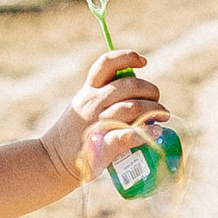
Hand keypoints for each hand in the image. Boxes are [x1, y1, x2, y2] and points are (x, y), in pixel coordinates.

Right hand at [41, 48, 166, 184]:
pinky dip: (146, 132)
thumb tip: (138, 93)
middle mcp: (93, 103)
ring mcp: (98, 123)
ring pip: (133, 107)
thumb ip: (104, 96)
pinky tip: (156, 133)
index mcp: (88, 91)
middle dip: (150, 90)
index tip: (143, 61)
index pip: (107, 64)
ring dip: (154, 110)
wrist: (54, 160)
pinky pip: (129, 135)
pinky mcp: (103, 145)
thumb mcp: (83, 106)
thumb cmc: (75, 133)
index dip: (128, 57)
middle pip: (129, 85)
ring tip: (162, 116)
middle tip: (157, 100)